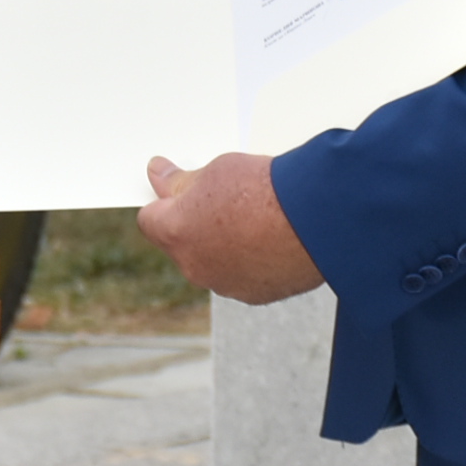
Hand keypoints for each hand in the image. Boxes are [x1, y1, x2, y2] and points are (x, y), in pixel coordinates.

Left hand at [138, 153, 323, 304]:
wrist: (315, 218)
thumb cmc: (265, 189)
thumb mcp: (216, 170)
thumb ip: (182, 181)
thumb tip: (159, 176)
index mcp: (176, 233)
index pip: (150, 220)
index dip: (163, 202)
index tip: (174, 188)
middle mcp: (195, 266)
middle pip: (180, 243)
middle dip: (193, 223)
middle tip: (221, 199)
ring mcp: (225, 285)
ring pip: (211, 262)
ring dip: (221, 244)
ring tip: (252, 218)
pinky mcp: (255, 295)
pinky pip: (240, 275)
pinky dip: (247, 260)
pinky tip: (269, 239)